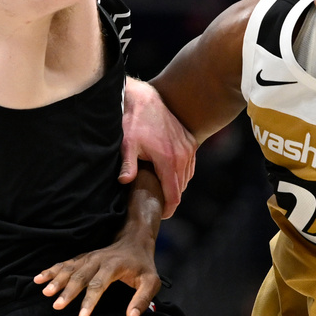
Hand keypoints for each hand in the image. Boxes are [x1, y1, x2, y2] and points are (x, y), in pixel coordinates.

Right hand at [33, 237, 160, 315]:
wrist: (135, 240)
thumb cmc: (143, 265)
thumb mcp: (151, 281)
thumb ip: (142, 299)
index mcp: (114, 265)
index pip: (100, 284)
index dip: (90, 300)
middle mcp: (99, 259)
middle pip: (81, 276)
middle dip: (68, 291)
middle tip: (57, 306)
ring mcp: (88, 257)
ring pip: (70, 269)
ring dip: (57, 280)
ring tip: (45, 292)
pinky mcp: (82, 258)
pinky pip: (65, 264)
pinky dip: (51, 271)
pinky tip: (38, 278)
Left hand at [120, 78, 196, 217]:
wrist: (146, 100)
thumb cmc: (134, 122)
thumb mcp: (127, 145)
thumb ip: (128, 164)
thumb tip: (124, 181)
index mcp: (169, 160)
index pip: (174, 194)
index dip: (168, 209)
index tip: (160, 215)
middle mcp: (183, 155)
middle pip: (181, 187)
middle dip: (171, 198)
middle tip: (156, 204)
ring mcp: (189, 148)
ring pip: (187, 176)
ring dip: (177, 185)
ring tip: (162, 190)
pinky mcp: (190, 141)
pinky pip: (190, 165)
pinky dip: (183, 172)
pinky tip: (171, 174)